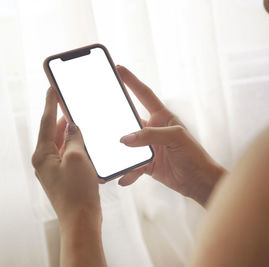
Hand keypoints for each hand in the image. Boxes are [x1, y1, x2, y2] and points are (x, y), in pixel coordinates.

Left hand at [31, 88, 100, 227]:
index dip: (51, 104)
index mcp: (43, 155)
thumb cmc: (76, 191)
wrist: (81, 219)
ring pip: (63, 144)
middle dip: (63, 118)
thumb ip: (74, 138)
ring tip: (82, 121)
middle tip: (71, 103)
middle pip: (54, 132)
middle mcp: (45, 161)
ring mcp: (55, 170)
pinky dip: (78, 147)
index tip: (53, 88)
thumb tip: (72, 125)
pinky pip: (70, 155)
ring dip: (73, 133)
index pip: (47, 122)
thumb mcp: (76, 158)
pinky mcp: (66, 176)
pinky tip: (89, 143)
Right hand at [116, 66, 225, 205]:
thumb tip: (124, 139)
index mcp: (162, 117)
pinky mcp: (147, 164)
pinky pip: (131, 167)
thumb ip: (151, 135)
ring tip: (104, 155)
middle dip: (114, 119)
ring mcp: (149, 148)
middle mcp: (153, 130)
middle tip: (97, 114)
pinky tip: (122, 178)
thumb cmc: (194, 155)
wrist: (199, 181)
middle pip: (129, 121)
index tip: (118, 68)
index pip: (144, 94)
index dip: (132, 81)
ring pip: (126, 146)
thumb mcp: (175, 138)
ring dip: (117, 152)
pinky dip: (126, 173)